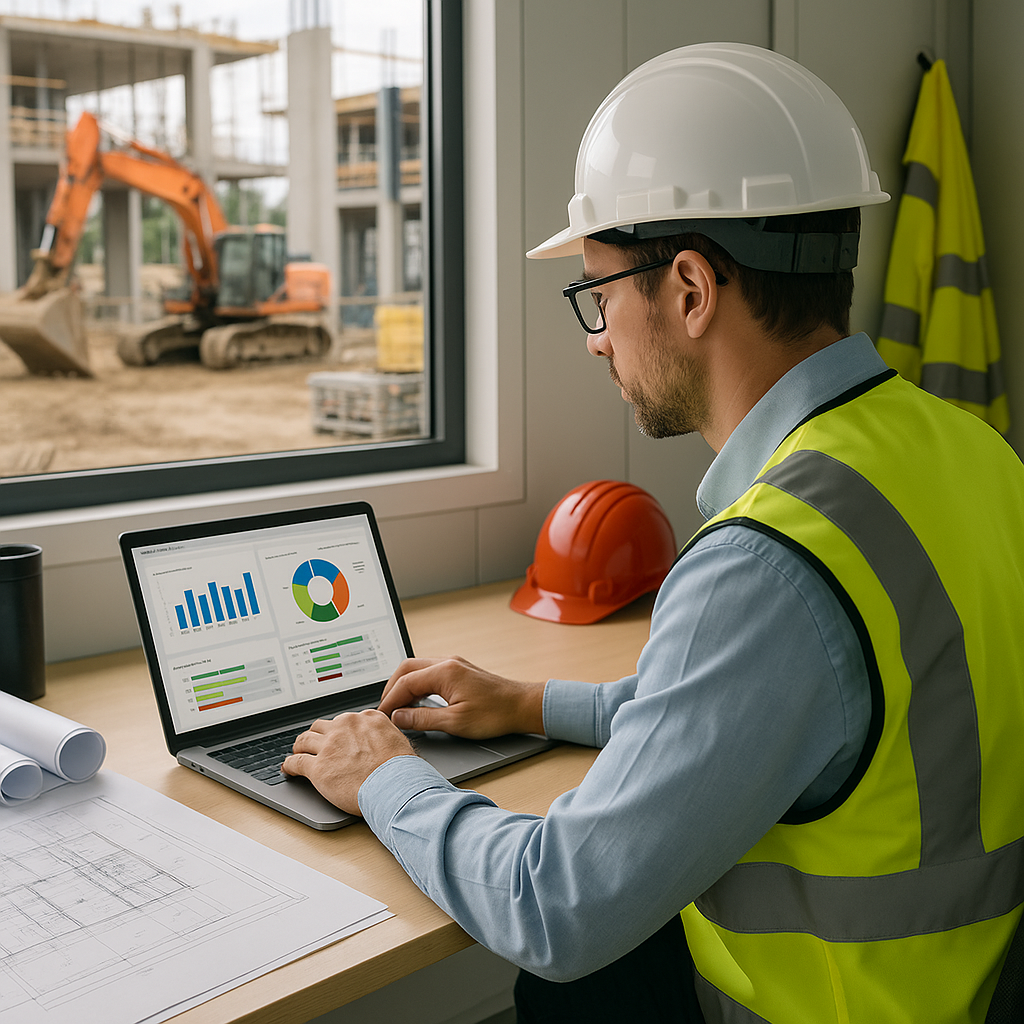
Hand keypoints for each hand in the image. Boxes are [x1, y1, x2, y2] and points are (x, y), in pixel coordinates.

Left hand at [281, 710, 414, 814]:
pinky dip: (289, 765)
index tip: (336, 737)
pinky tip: (288, 768)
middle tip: (314, 744)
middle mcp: (346, 726)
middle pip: (322, 726)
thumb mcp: (399, 740)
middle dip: (317, 735)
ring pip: (305, 740)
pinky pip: (295, 762)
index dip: (338, 731)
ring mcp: (330, 745)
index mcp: (366, 718)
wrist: (395, 787)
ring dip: (300, 746)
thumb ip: (384, 735)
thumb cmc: (401, 770)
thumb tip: (382, 742)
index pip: (345, 720)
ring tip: (297, 753)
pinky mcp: (318, 767)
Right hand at [378, 656, 545, 738]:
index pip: (405, 682)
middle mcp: (448, 662)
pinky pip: (429, 672)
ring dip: (404, 686)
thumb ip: (423, 718)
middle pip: (407, 669)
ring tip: (398, 708)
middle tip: (386, 710)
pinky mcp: (459, 671)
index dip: (390, 700)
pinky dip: (417, 685)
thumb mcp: (456, 722)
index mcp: (445, 672)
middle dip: (392, 689)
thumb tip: (399, 717)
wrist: (522, 706)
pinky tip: (417, 701)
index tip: (382, 716)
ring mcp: (454, 665)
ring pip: (418, 669)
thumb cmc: (496, 714)